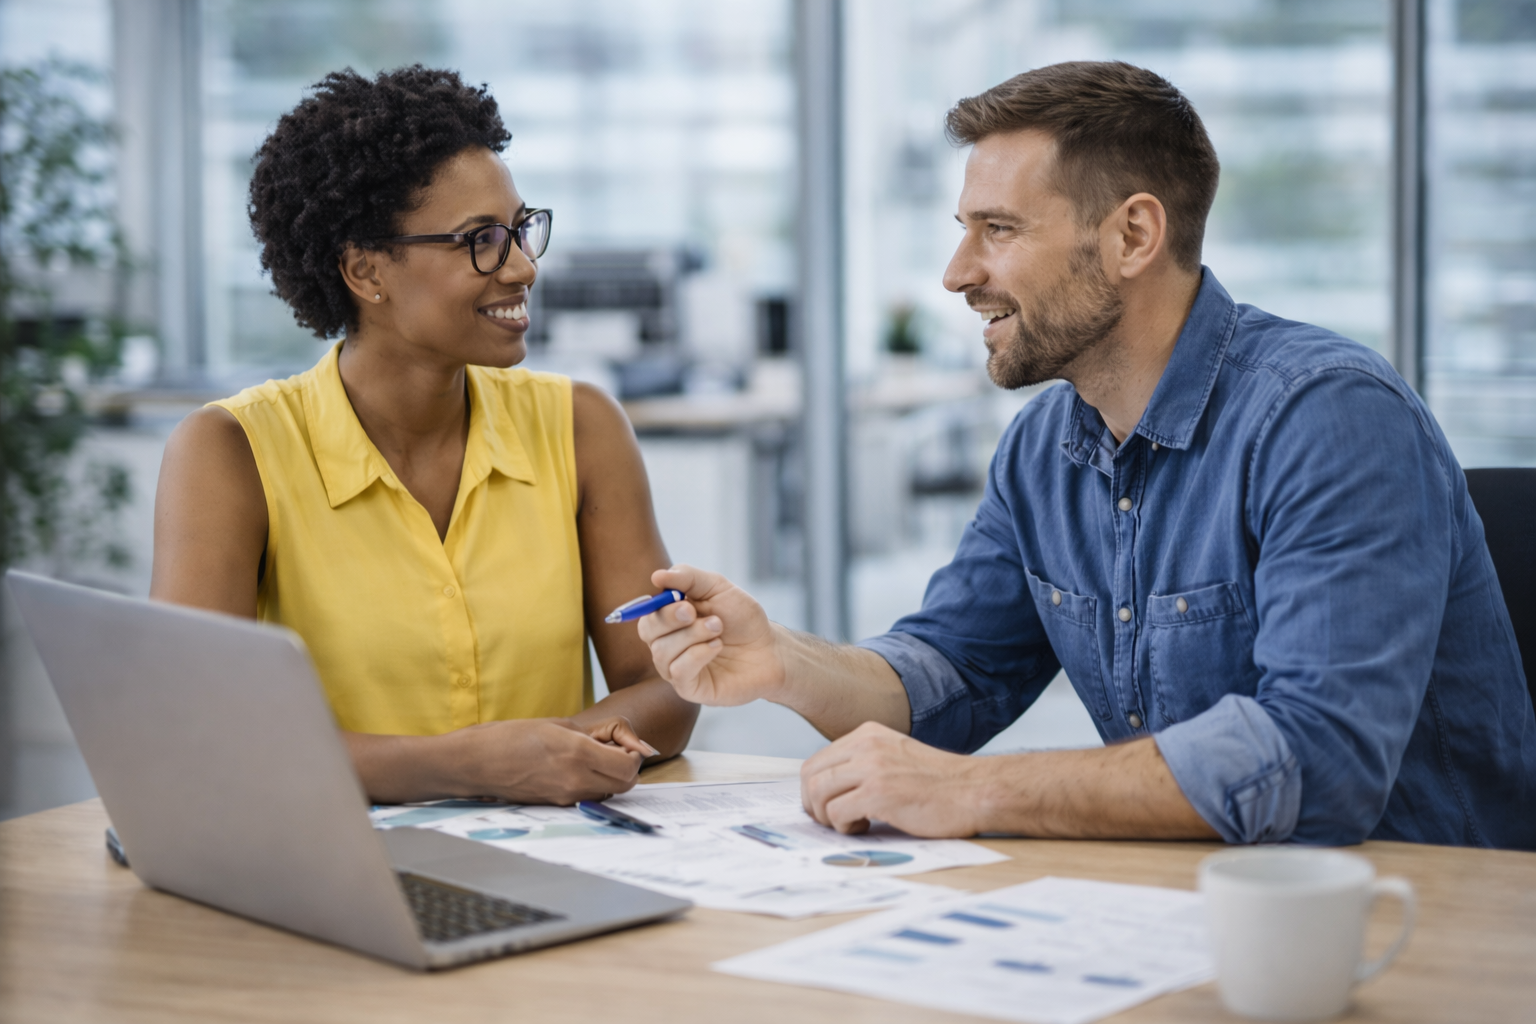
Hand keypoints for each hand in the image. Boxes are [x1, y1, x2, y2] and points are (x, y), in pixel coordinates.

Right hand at [451, 716, 653, 804]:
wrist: (476, 763)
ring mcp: (566, 797)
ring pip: (609, 791)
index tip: (623, 742)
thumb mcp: (560, 724)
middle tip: (611, 749)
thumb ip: (598, 735)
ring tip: (590, 757)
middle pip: (626, 784)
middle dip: (626, 766)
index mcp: (578, 754)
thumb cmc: (512, 737)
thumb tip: (629, 744)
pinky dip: (592, 783)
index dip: (634, 753)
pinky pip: (588, 796)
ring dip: (610, 776)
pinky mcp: (557, 806)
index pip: (630, 766)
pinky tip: (573, 768)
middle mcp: (576, 781)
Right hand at [637, 565, 784, 706]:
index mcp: (670, 621)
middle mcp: (668, 645)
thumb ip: (688, 577)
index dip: (658, 606)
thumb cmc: (742, 619)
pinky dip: (697, 655)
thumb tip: (657, 576)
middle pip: (647, 631)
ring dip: (692, 635)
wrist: (769, 649)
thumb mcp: (717, 587)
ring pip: (662, 651)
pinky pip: (678, 672)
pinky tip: (716, 647)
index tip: (682, 599)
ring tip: (718, 628)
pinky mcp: (690, 688)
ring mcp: (676, 668)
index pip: (646, 614)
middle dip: (671, 618)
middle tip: (695, 612)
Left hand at [800, 722, 985, 836]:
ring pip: (817, 793)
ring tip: (851, 824)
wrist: (974, 790)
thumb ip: (865, 763)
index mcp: (868, 734)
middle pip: (810, 775)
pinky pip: (836, 812)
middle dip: (813, 804)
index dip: (814, 789)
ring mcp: (871, 767)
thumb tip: (831, 787)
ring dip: (827, 817)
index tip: (825, 806)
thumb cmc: (940, 782)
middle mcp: (866, 745)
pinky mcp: (878, 793)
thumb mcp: (896, 756)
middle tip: (831, 820)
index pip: (818, 760)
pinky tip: (864, 827)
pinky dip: (843, 826)